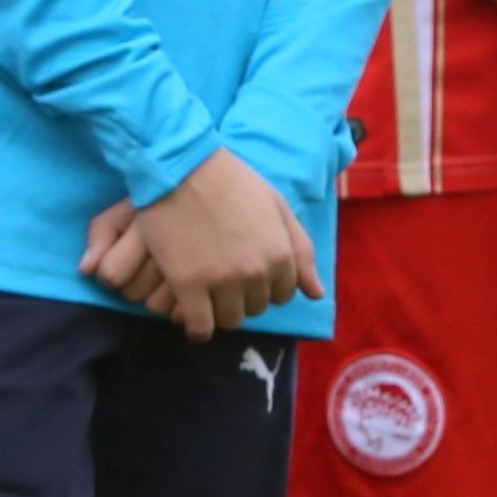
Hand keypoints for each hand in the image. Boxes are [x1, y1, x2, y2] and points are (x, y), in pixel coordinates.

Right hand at [88, 152, 316, 340]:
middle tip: (222, 278)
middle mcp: (256, 271)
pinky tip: (189, 319)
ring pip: (229, 320)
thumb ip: (300, 249)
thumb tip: (317, 294)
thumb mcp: (276, 206)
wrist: (180, 167)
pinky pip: (199, 327)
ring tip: (205, 295)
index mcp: (280, 252)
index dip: (265, 286)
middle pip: (256, 308)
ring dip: (220, 312)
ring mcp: (222, 280)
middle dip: (243, 297)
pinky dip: (196, 329)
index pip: (283, 294)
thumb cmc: (230, 180)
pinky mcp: (188, 285)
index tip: (246, 273)